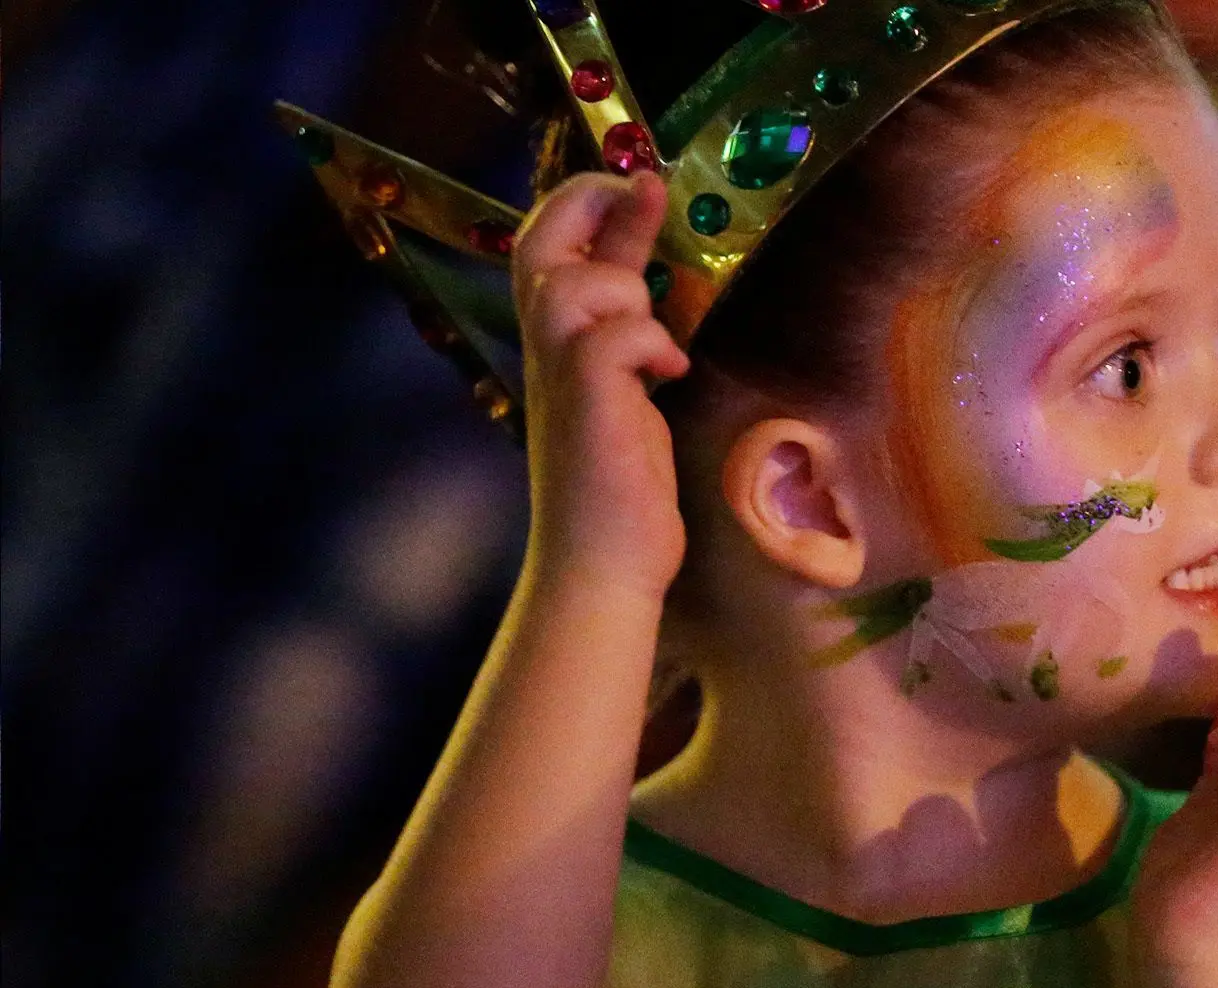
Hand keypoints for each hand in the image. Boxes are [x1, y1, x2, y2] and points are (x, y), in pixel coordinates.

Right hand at [512, 170, 691, 598]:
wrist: (604, 565)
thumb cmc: (621, 489)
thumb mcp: (630, 394)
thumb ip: (633, 339)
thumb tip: (652, 299)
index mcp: (554, 348)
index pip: (546, 252)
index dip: (585, 206)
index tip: (638, 183)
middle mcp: (545, 353)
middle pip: (539, 246)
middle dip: (588, 202)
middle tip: (644, 186)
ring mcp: (560, 377)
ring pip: (576, 285)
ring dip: (627, 288)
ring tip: (659, 339)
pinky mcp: (588, 404)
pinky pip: (613, 336)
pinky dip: (651, 340)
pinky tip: (670, 373)